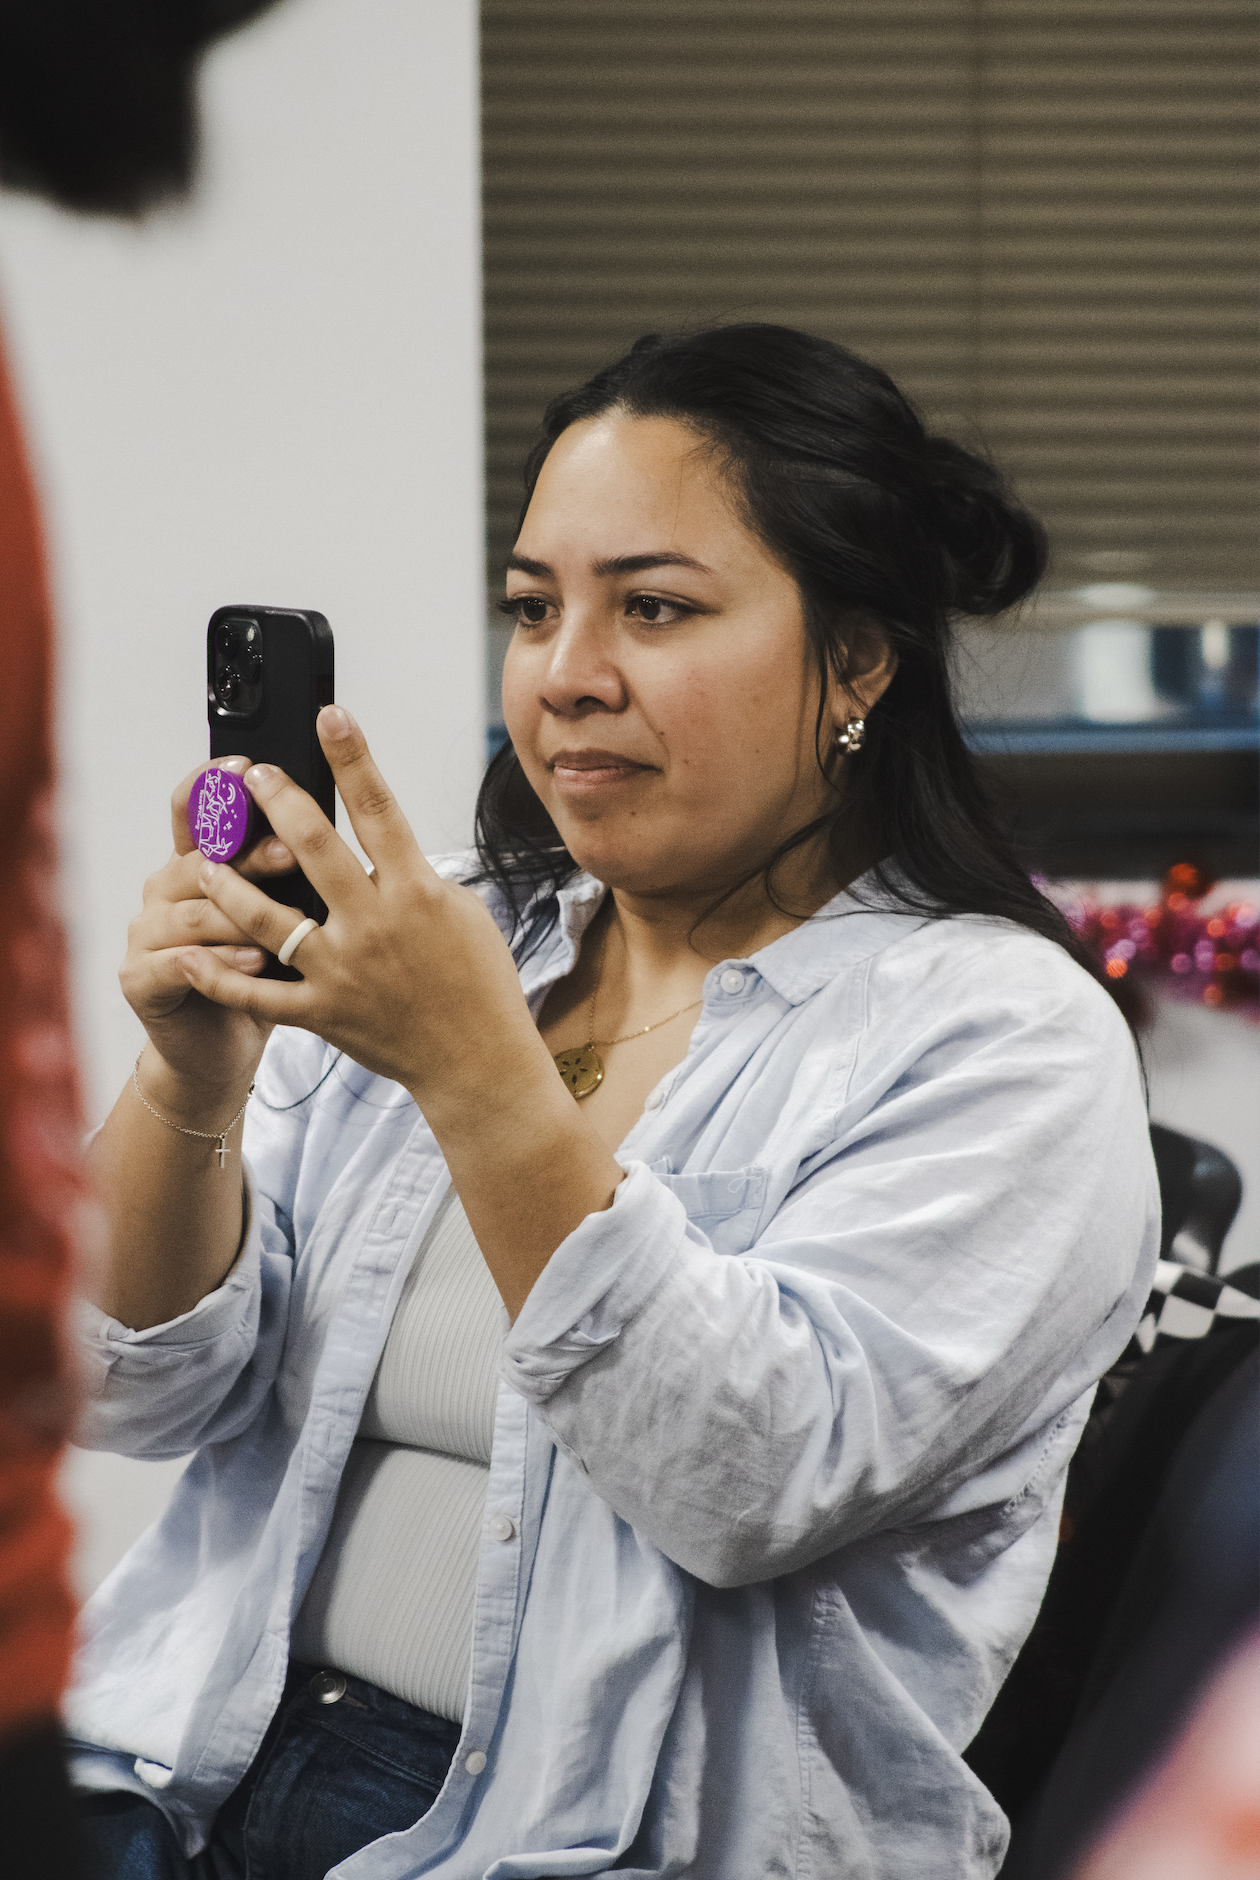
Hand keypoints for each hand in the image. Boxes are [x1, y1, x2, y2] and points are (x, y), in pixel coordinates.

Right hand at [120, 757, 304, 1098]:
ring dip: (242, 914)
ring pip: (194, 912)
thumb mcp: (283, 914)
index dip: (215, 786)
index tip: (251, 767)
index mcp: (197, 861)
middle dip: (248, 854)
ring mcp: (146, 932)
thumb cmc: (264, 974)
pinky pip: (181, 963)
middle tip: (292, 850)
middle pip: (201, 858)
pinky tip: (259, 960)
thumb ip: (294, 870)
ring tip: (288, 918)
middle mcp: (166, 888)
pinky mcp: (139, 978)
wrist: (220, 1046)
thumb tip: (338, 823)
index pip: (195, 809)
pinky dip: (221, 961)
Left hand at [175, 709, 546, 1111]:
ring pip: (266, 917)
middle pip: (311, 846)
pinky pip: (258, 993)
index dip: (352, 755)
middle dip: (275, 801)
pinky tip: (190, 954)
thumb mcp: (462, 912)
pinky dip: (219, 976)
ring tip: (205, 858)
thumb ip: (416, 874)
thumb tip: (384, 842)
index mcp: (416, 892)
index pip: (379, 807)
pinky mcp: (323, 1013)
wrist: (478, 1062)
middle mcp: (374, 925)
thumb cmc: (479, 984)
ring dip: (228, 882)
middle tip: (250, 775)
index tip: (330, 715)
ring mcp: (343, 970)